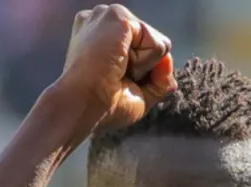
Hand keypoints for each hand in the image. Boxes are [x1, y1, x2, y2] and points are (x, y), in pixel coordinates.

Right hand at [54, 4, 175, 133]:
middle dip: (143, 68)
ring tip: (115, 71)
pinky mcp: (119, 18)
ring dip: (143, 67)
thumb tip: (168, 61)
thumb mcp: (139, 94)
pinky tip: (120, 65)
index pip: (142, 46)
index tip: (112, 81)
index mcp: (101, 33)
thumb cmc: (101, 106)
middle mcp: (103, 18)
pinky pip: (158, 45)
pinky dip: (146, 64)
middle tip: (114, 78)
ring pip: (157, 43)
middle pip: (152, 43)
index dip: (139, 71)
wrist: (82, 107)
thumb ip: (160, 78)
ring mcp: (110, 15)